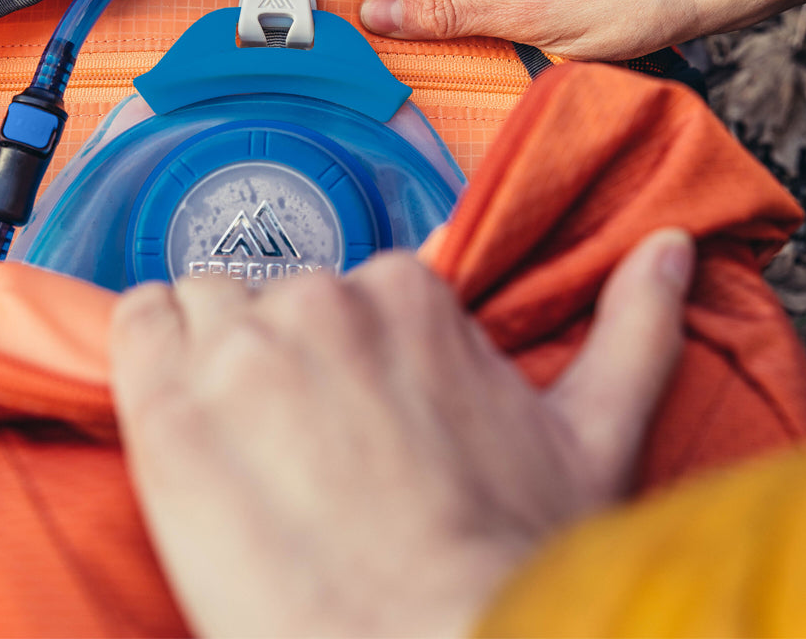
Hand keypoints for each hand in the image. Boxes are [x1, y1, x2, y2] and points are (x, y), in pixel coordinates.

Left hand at [111, 230, 693, 638]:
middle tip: (299, 440)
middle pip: (274, 294)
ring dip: (215, 355)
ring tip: (243, 438)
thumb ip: (632, 326)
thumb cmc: (510, 553)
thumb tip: (669, 252)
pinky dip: (147, 350)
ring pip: (206, 305)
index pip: (348, 288)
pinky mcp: (173, 401)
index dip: (342, 354)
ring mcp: (245, 345)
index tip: (344, 409)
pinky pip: (136, 321)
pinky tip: (181, 412)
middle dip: (281, 355)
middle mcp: (327, 300)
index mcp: (409, 295)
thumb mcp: (591, 433)